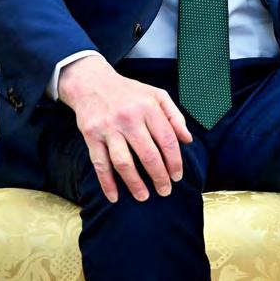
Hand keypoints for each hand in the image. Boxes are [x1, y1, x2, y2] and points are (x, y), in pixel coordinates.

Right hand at [56, 55, 192, 202]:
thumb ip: (175, 117)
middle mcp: (130, 118)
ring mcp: (109, 128)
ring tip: (144, 197)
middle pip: (148, 154)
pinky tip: (114, 197)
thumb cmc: (130, 92)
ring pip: (124, 162)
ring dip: (135, 183)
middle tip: (165, 191)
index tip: (177, 176)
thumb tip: (187, 140)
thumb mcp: (157, 96)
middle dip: (159, 176)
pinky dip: (107, 183)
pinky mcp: (91, 136)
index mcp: (150, 107)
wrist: (93, 83)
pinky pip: (100, 164)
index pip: (167, 139)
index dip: (175, 161)